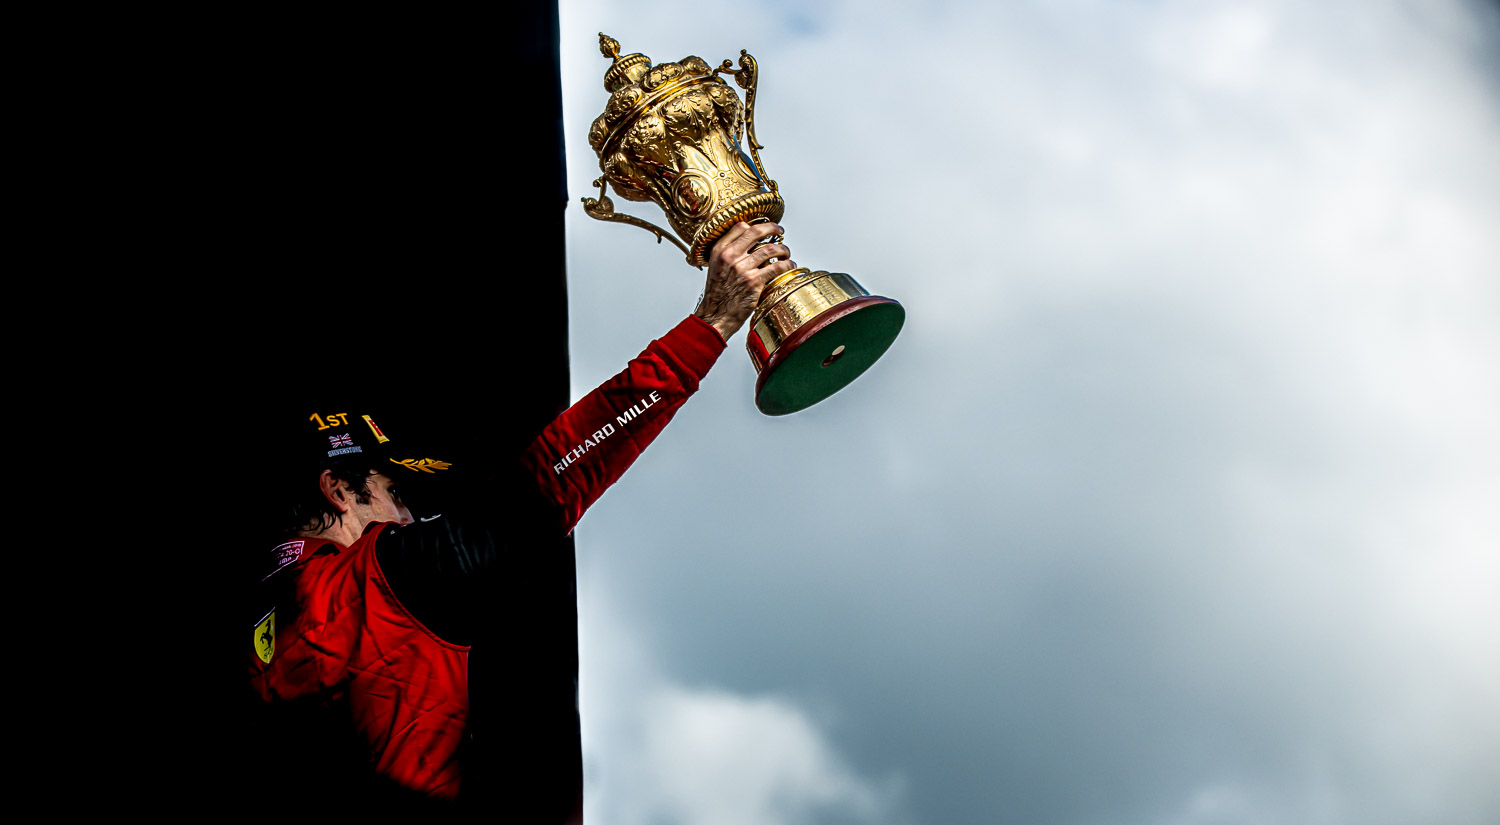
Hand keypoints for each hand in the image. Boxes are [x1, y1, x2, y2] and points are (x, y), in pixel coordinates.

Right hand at [694, 221, 796, 340]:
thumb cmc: (718, 294)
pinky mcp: (754, 282)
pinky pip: (776, 267)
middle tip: (779, 231)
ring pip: (770, 249)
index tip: (765, 228)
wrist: (716, 315)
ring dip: (783, 249)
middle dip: (772, 228)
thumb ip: (729, 253)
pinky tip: (789, 265)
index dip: (756, 225)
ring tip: (786, 253)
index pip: (740, 227)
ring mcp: (742, 268)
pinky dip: (787, 264)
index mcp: (719, 250)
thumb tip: (749, 243)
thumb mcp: (716, 267)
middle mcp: (730, 256)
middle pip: (756, 232)